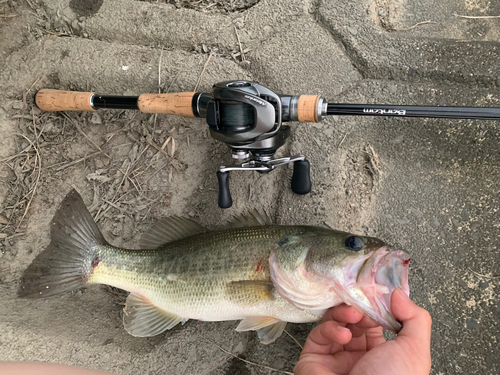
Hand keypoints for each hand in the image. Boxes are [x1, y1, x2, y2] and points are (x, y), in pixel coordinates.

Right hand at [294, 288, 431, 374]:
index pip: (376, 322)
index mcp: (384, 358)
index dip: (376, 306)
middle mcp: (359, 357)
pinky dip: (330, 329)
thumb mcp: (415, 352)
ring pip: (335, 323)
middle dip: (359, 307)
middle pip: (354, 320)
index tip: (377, 293)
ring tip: (353, 315)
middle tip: (363, 304)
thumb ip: (415, 319)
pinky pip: (319, 335)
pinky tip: (342, 335)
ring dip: (344, 314)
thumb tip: (398, 294)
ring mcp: (335, 358)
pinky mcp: (314, 359)